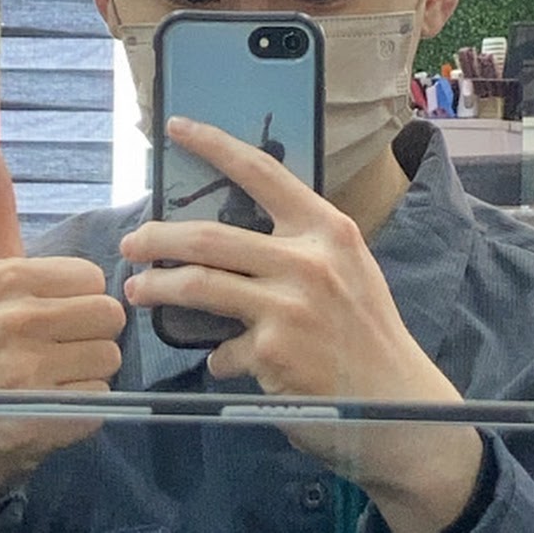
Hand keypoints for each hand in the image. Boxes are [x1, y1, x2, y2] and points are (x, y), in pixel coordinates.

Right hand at [0, 146, 126, 517]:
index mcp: (4, 278)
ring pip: (110, 358)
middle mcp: (14, 320)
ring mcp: (27, 372)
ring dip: (88, 373)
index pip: (93, 278)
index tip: (46, 317)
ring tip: (49, 378)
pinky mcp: (43, 418)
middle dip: (89, 336)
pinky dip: (83, 409)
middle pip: (109, 316)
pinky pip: (102, 400)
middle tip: (50, 351)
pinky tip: (48, 408)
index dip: (78, 300)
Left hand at [119, 117, 480, 531]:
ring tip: (138, 293)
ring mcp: (289, 307)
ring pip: (199, 285)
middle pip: (209, 236)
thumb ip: (300, 248)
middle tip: (131, 244)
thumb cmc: (369, 336)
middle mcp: (308, 261)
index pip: (262, 172)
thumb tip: (232, 239)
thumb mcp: (348, 271)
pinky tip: (223, 362)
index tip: (177, 126)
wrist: (401, 407)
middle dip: (157, 238)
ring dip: (159, 289)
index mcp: (327, 230)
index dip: (214, 145)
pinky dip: (218, 356)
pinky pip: (223, 349)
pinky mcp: (273, 353)